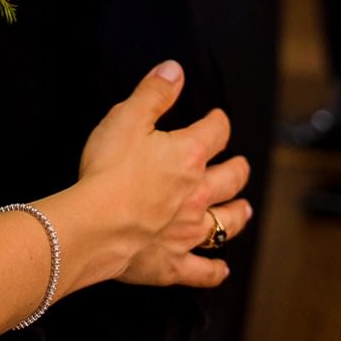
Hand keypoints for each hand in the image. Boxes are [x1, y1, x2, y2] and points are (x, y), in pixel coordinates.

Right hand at [73, 62, 250, 288]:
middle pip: (230, 179)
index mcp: (189, 155)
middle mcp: (198, 193)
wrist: (96, 224)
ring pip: (226, 223)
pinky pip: (202, 270)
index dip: (219, 123)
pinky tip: (221, 270)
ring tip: (244, 210)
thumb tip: (175, 70)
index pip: (216, 132)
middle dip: (237, 169)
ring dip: (237, 215)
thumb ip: (153, 93)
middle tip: (240, 166)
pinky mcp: (173, 262)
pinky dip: (214, 271)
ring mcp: (188, 231)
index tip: (217, 120)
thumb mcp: (126, 118)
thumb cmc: (108, 170)